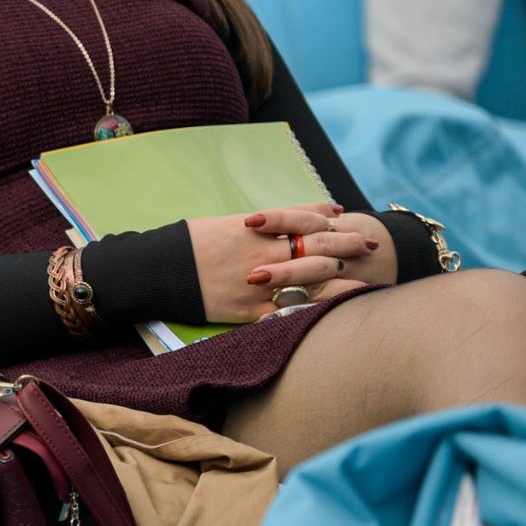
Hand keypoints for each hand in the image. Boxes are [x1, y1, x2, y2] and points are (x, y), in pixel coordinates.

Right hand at [186, 202, 380, 322]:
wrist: (156, 273)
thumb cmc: (188, 245)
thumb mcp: (224, 223)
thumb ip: (262, 221)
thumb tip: (291, 214)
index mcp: (252, 228)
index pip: (302, 219)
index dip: (328, 219)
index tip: (346, 219)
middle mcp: (260, 253)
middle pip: (315, 246)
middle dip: (346, 244)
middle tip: (368, 244)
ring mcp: (257, 283)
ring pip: (311, 279)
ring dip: (341, 277)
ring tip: (364, 277)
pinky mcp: (248, 311)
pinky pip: (289, 311)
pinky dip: (315, 310)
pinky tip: (334, 311)